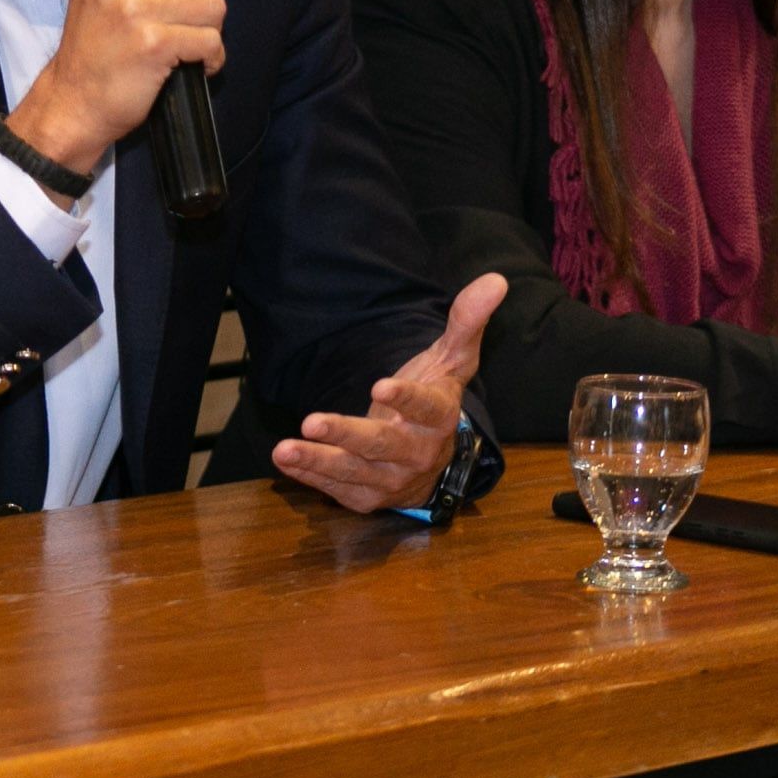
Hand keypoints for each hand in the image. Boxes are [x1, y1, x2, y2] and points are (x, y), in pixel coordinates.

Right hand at [6, 0, 240, 176]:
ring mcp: (130, 6)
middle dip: (203, 0)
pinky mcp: (150, 42)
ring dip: (207, 31)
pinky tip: (182, 65)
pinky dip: (209, 58)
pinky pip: (211, 40)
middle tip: (173, 23)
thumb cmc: (101, 44)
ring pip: (214, 4)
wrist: (73, 101)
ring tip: (177, 44)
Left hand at [273, 275, 506, 512]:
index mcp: (439, 417)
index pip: (426, 408)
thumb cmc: (436, 398)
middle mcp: (417, 453)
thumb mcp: (453, 360)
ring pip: (353, 471)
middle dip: (346, 433)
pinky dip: (310, 476)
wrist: (432, 460)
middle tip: (312, 422)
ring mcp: (391, 479)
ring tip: (283, 449)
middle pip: (381, 443)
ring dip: (317, 460)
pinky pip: (336, 488)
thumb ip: (466, 320)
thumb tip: (495, 280)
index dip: (405, 399)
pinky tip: (286, 461)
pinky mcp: (367, 497)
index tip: (380, 386)